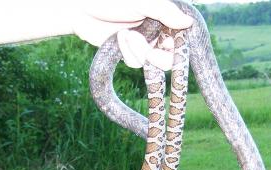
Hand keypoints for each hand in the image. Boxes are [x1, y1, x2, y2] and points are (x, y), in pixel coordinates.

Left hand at [73, 0, 193, 69]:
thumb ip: (165, 12)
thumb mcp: (142, 2)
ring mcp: (144, 43)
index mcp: (164, 15)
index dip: (178, 46)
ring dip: (138, 51)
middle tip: (149, 53)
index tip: (167, 45)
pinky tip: (119, 39)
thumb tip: (189, 22)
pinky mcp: (130, 53)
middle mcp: (157, 30)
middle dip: (158, 57)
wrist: (80, 8)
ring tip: (125, 35)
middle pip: (170, 57)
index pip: (182, 36)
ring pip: (152, 63)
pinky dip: (127, 53)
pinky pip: (136, 63)